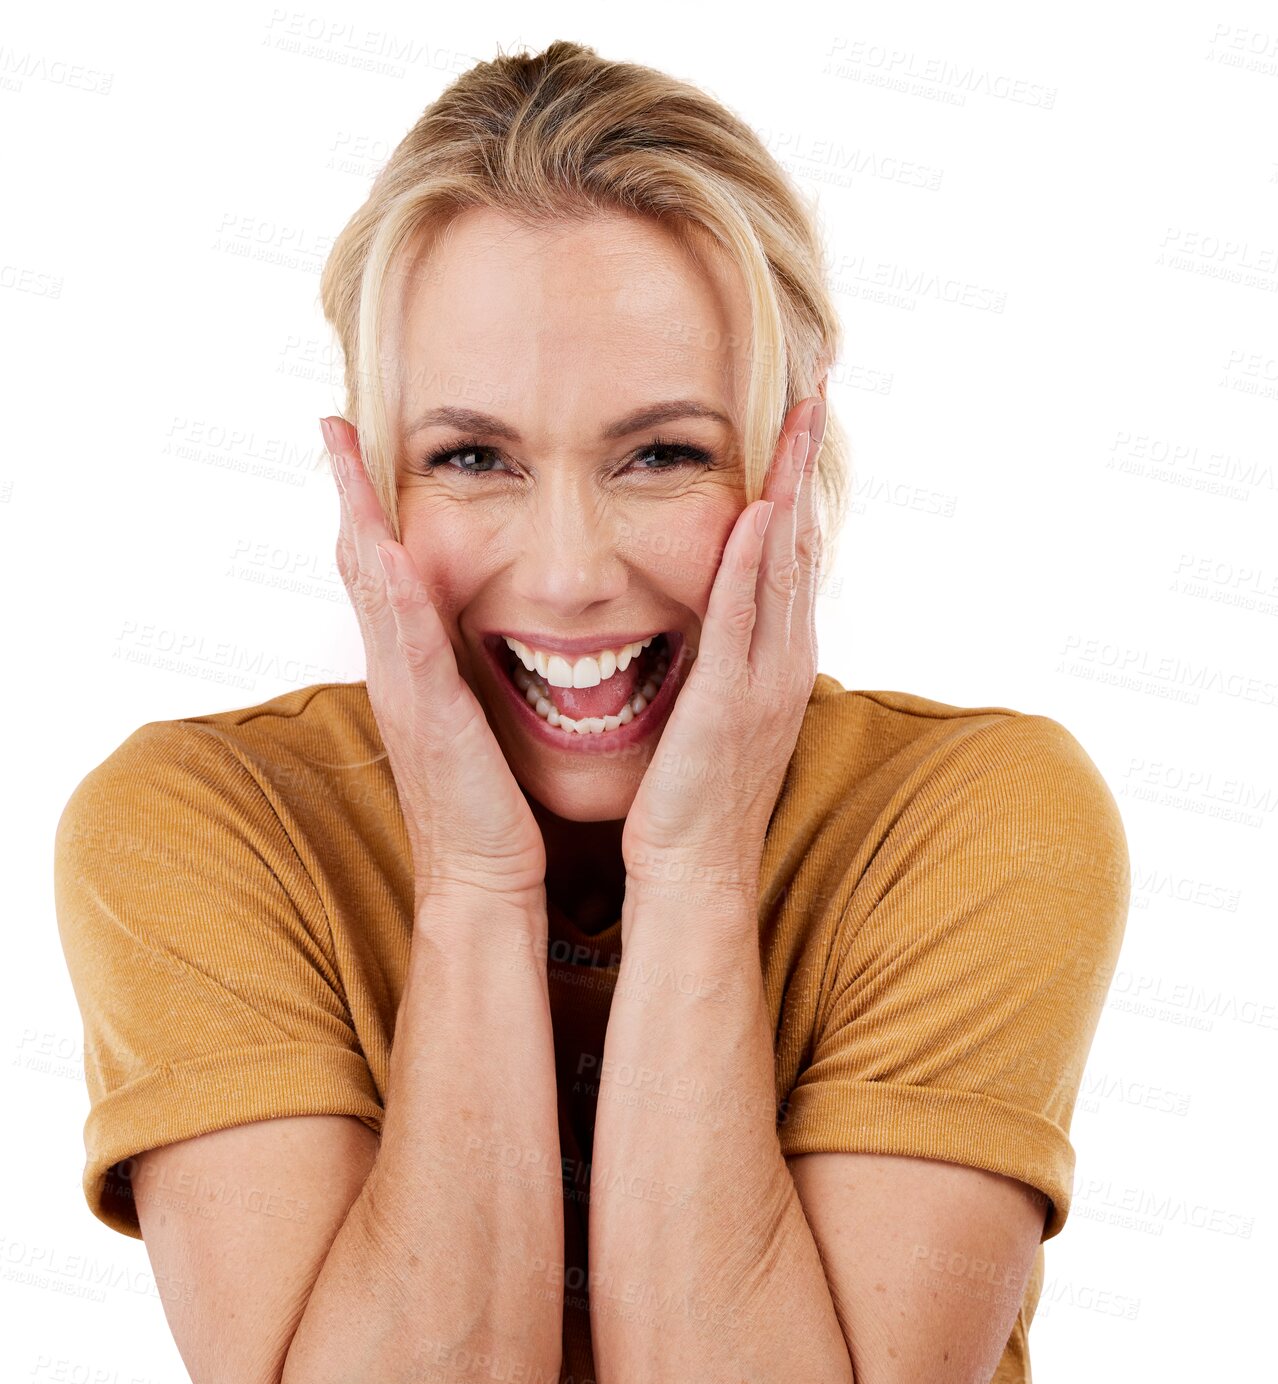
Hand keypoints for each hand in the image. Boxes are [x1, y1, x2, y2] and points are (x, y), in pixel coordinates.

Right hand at [322, 416, 546, 913]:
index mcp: (409, 669)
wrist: (480, 877)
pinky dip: (393, 594)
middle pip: (358, 563)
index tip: (357, 446)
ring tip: (344, 454)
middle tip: (333, 424)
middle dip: (346, 491)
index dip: (365, 509)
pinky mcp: (429, 719)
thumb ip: (463, 676)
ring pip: (370, 587)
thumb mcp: (471, 722)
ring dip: (358, 517)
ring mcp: (404, 692)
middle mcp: (394, 670)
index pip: (379, 572)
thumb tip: (482, 634)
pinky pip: (407, 645)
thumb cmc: (484, 805)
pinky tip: (388, 547)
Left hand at [620, 393, 827, 896]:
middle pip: (800, 544)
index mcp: (772, 660)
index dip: (794, 482)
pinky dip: (756, 564)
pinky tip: (762, 511)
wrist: (692, 876)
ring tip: (799, 417)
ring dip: (792, 489)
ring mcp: (765, 683)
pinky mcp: (733, 707)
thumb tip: (704, 610)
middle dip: (806, 464)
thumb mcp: (709, 711)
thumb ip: (715, 656)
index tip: (793, 416)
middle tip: (814, 386)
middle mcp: (782, 661)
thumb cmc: (691, 796)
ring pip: (784, 567)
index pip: (788, 554)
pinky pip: (746, 621)